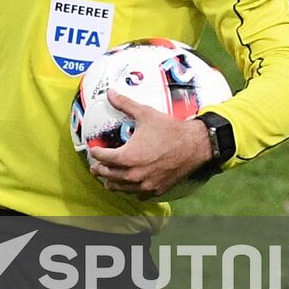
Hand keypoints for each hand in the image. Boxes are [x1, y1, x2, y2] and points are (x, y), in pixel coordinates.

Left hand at [88, 89, 211, 199]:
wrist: (195, 145)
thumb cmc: (170, 130)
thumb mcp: (145, 113)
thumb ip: (124, 104)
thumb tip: (110, 93)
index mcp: (127, 157)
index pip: (101, 158)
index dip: (95, 152)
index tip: (94, 149)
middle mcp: (134, 174)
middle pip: (107, 175)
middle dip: (99, 169)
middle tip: (96, 165)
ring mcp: (145, 185)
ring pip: (119, 188)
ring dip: (111, 181)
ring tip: (107, 177)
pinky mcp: (156, 190)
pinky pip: (137, 195)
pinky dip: (129, 190)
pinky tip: (129, 184)